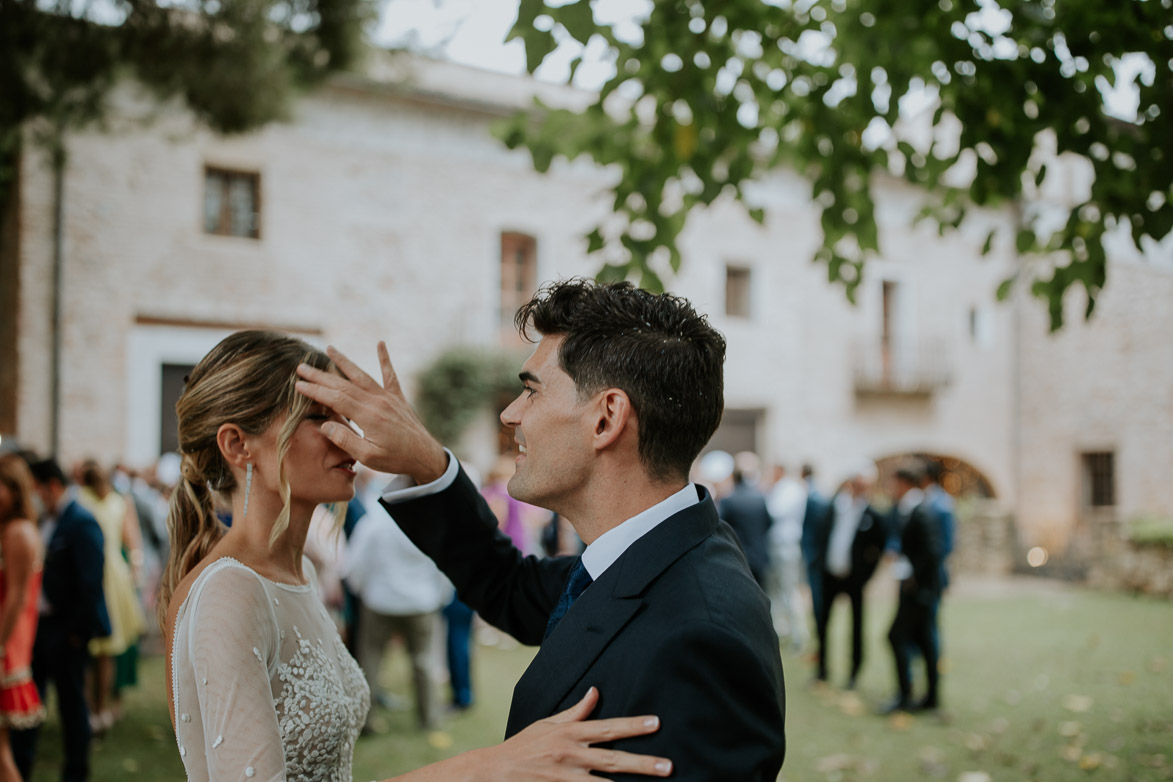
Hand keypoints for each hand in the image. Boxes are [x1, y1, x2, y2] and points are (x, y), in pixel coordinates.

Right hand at [295, 343, 447, 482]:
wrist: (425, 456)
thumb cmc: (396, 459)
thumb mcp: (367, 457)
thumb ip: (345, 440)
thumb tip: (324, 425)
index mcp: (368, 416)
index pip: (336, 399)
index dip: (316, 391)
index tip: (299, 385)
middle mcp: (378, 402)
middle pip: (344, 384)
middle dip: (321, 376)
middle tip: (302, 367)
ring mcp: (388, 397)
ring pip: (362, 375)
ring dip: (344, 362)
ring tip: (330, 349)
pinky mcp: (398, 397)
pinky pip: (390, 374)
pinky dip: (385, 358)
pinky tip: (381, 344)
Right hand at [481, 687, 671, 779]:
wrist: (495, 772)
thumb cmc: (524, 746)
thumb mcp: (548, 724)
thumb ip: (576, 712)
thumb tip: (596, 691)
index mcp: (570, 734)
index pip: (608, 728)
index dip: (633, 726)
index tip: (656, 723)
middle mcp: (571, 756)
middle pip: (613, 761)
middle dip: (642, 764)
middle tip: (668, 766)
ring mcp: (566, 780)